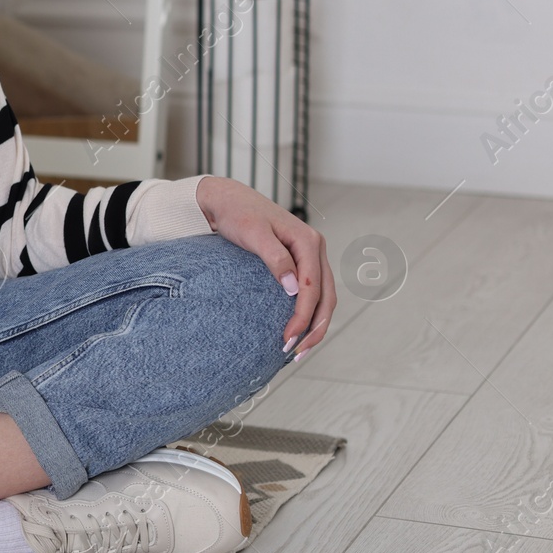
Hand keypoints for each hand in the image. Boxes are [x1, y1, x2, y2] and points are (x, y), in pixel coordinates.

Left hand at [196, 176, 335, 357]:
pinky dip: (308, 312)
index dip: (303, 317)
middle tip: (295, 353)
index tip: (288, 339)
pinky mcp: (299, 261)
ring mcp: (309, 255)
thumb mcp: (253, 233)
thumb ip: (275, 258)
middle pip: (326, 297)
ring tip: (298, 349)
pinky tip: (296, 329)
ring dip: (314, 324)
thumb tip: (294, 290)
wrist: (226, 199)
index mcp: (308, 241)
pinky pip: (312, 292)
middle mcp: (314, 248)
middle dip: (314, 328)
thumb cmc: (237, 214)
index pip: (313, 288)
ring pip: (323, 297)